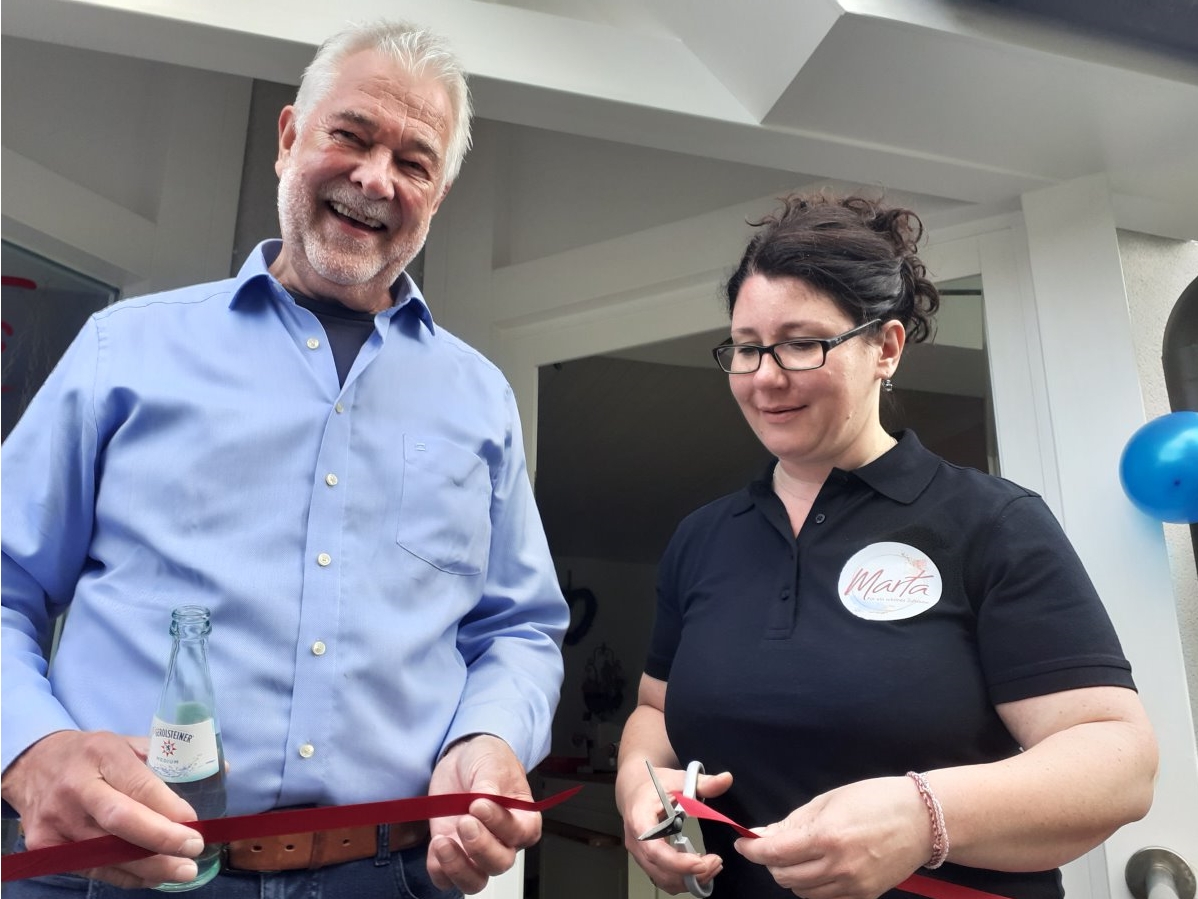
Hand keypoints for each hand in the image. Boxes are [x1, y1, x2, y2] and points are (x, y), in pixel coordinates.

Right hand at [0, 730, 206, 887]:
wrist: (32, 765)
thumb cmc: (92, 754)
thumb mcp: (128, 743)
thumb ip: (170, 757)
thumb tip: (222, 769)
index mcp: (103, 754)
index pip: (140, 785)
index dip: (170, 809)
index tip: (196, 824)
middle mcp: (77, 787)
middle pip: (122, 821)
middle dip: (162, 840)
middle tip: (194, 850)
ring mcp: (57, 819)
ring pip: (107, 851)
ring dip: (149, 866)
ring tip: (182, 870)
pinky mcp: (45, 845)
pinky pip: (92, 867)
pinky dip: (125, 875)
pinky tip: (151, 876)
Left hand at [425, 734, 539, 894]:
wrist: (461, 761)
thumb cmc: (487, 760)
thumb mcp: (492, 763)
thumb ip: (490, 783)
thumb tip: (486, 798)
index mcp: (523, 819)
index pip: (521, 834)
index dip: (501, 825)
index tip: (480, 804)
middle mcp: (502, 841)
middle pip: (499, 863)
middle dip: (480, 847)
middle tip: (465, 821)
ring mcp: (475, 851)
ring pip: (475, 881)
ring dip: (458, 867)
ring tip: (443, 842)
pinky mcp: (452, 853)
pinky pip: (445, 878)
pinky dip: (438, 868)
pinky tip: (436, 843)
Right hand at [617, 763, 729, 894]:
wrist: (635, 789)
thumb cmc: (653, 784)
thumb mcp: (678, 779)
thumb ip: (703, 782)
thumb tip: (726, 779)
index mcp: (640, 820)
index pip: (654, 850)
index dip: (677, 861)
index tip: (701, 862)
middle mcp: (636, 842)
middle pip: (661, 870)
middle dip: (690, 873)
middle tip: (715, 862)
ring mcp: (640, 854)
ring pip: (663, 879)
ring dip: (689, 879)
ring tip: (712, 866)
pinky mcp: (648, 861)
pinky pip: (664, 878)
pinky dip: (683, 879)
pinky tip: (700, 868)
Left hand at [734, 776, 929, 898]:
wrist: (924, 820)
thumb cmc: (877, 800)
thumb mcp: (830, 800)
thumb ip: (794, 821)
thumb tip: (765, 833)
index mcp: (826, 837)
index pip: (774, 853)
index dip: (752, 850)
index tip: (744, 843)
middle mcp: (837, 866)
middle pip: (784, 876)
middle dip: (770, 862)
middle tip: (771, 846)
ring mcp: (852, 885)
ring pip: (802, 892)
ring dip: (790, 875)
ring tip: (796, 856)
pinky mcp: (864, 895)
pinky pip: (825, 898)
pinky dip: (813, 886)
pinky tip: (817, 868)